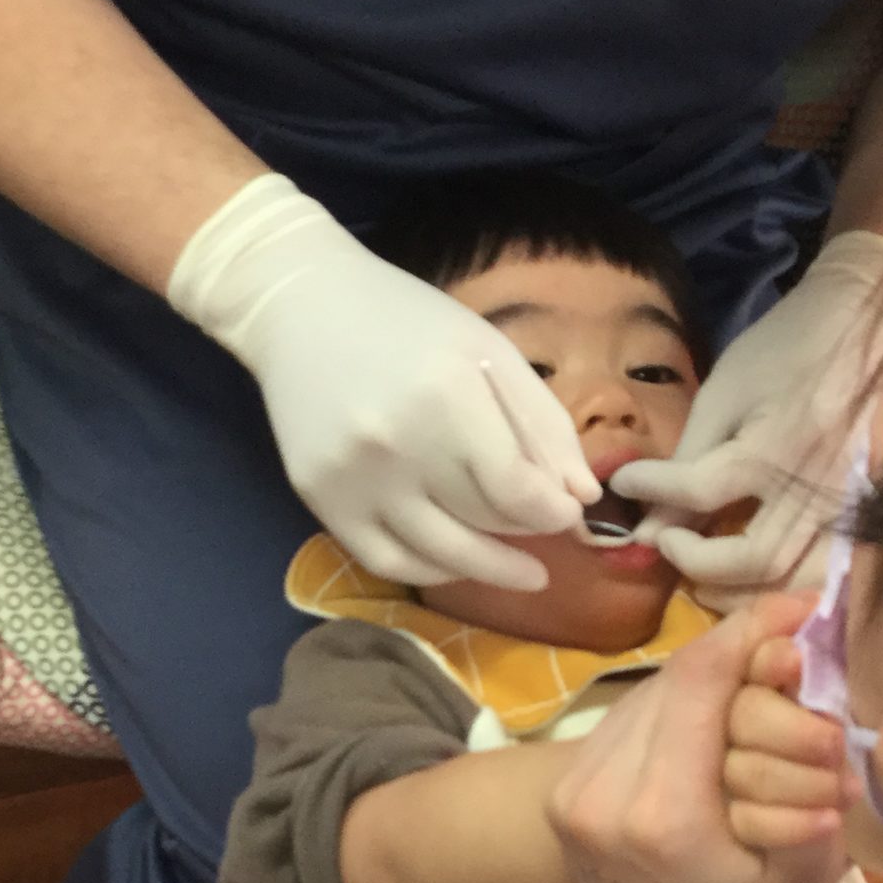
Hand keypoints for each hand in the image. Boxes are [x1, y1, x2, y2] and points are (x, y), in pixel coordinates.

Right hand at [168, 175, 597, 590]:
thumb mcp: (489, 351)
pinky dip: (430, 571)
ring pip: (438, 553)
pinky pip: (384, 560)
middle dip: (527, 532)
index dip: (553, 512)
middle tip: (546, 531)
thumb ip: (542, 423)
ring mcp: (352, 478)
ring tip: (522, 573)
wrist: (300, 308)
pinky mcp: (318, 497)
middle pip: (483, 521)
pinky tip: (459, 565)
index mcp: (448, 397)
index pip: (516, 490)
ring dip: (489, 569)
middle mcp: (397, 445)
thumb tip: (582, 497)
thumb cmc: (409, 321)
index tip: (568, 512)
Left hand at [548, 595, 846, 882]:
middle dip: (746, 667)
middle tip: (797, 675)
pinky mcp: (563, 790)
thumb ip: (810, 752)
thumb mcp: (809, 846)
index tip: (803, 607)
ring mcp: (571, 791)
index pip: (701, 679)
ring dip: (711, 687)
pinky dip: (679, 714)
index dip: (755, 631)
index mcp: (663, 815)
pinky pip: (630, 720)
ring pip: (651, 692)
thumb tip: (804, 651)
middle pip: (677, 678)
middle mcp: (599, 794)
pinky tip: (712, 732)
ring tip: (759, 703)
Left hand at [609, 230, 882, 605]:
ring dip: (737, 586)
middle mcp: (814, 487)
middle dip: (696, 563)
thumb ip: (690, 457)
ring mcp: (844, 506)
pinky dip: (777, 580)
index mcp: (774, 446)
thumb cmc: (789, 348)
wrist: (866, 324)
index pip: (697, 491)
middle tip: (664, 542)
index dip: (650, 491)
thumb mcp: (728, 390)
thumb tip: (649, 516)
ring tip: (699, 568)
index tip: (624, 486)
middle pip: (752, 558)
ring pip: (791, 576)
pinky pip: (818, 565)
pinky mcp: (858, 512)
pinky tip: (746, 571)